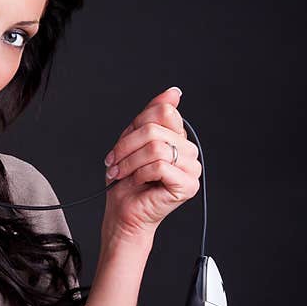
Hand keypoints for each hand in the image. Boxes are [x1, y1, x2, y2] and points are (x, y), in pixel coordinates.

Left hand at [101, 86, 201, 244]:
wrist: (123, 213)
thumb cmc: (126, 181)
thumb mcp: (132, 141)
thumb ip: (151, 115)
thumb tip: (175, 92)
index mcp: (178, 137)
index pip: (162, 111)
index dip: (135, 126)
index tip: (121, 147)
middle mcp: (189, 151)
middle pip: (154, 129)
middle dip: (126, 146)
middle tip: (114, 163)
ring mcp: (192, 168)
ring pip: (156, 147)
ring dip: (130, 162)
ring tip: (121, 174)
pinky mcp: (188, 185)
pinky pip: (159, 166)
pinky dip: (139, 174)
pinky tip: (136, 182)